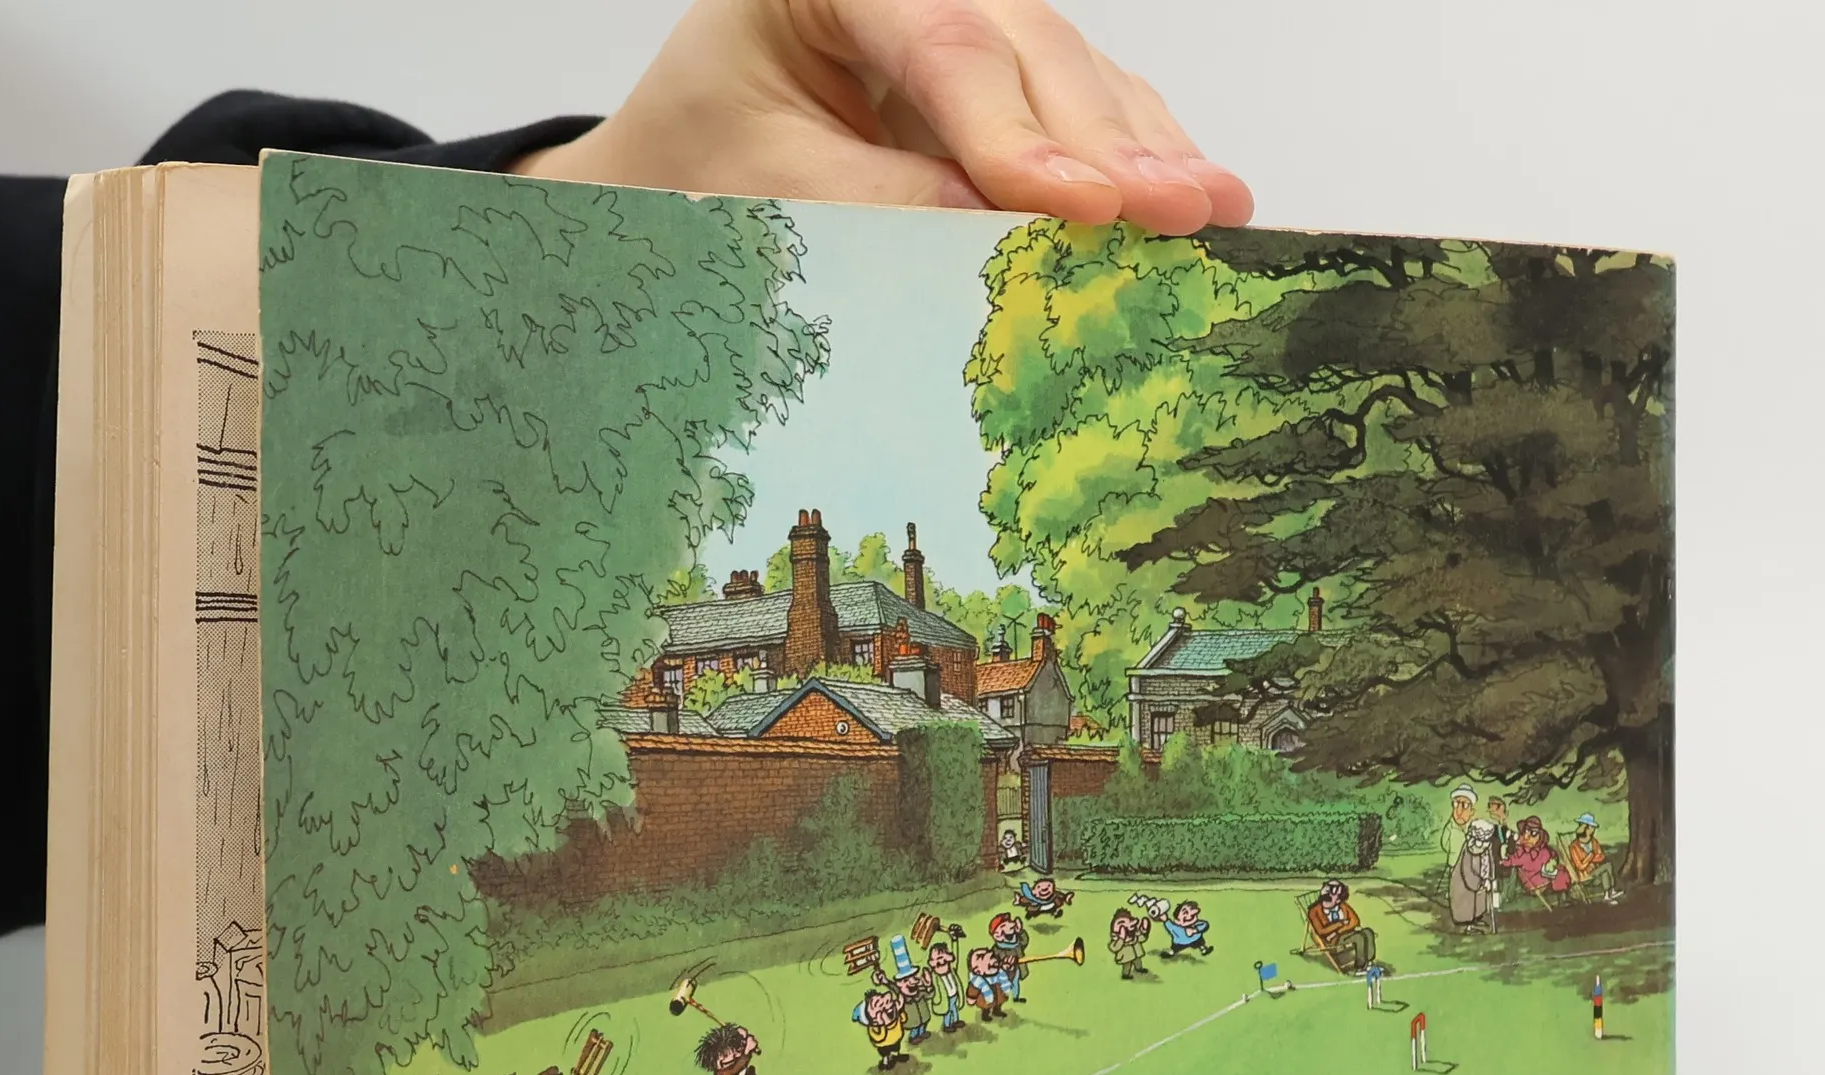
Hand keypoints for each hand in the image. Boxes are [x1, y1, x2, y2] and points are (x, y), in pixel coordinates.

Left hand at [516, 0, 1249, 235]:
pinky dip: (1134, 155)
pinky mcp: (1001, 79)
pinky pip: (1082, 105)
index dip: (1022, 135)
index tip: (1087, 206)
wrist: (678, 167)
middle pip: (1031, 47)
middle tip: (1181, 211)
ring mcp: (968, 23)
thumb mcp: (762, 188)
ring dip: (1144, 148)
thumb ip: (875, 205)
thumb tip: (996, 237)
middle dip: (1109, 142)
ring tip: (1211, 210)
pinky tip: (1190, 197)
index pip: (944, 45)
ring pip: (1074, 69)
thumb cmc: (700, 164)